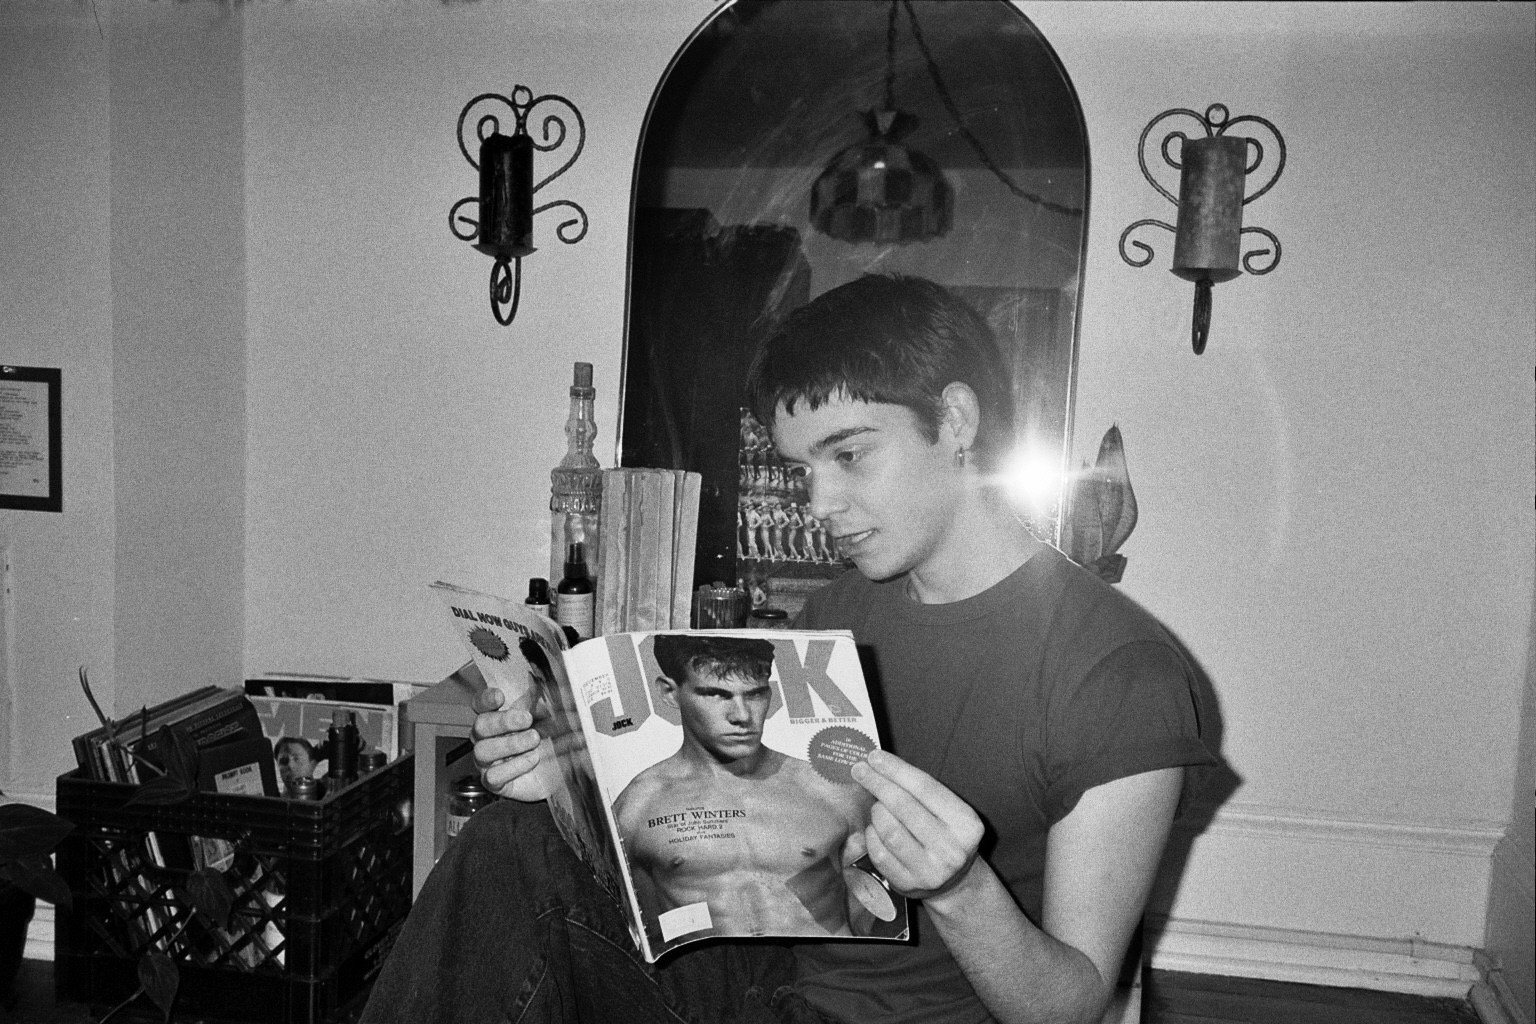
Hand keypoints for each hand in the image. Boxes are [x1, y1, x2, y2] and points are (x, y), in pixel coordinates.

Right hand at [471, 686, 552, 801]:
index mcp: (495, 719)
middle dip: (503, 721)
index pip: (480, 705)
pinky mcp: (494, 783)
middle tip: (527, 719)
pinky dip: (514, 766)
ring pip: (483, 750)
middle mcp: (485, 739)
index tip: (500, 697)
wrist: (555, 775)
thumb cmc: (546, 742)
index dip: (485, 700)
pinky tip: (532, 759)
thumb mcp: (547, 720)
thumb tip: (539, 687)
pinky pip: (492, 776)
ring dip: (510, 744)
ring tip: (534, 740)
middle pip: (480, 726)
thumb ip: (539, 704)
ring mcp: (486, 762)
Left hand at [850, 749, 984, 901]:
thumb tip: (881, 765)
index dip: (896, 769)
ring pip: (889, 831)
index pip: (925, 787)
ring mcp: (930, 871)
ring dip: (877, 811)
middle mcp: (951, 849)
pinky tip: (875, 828)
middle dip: (878, 783)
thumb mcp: (949, 812)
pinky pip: (879, 853)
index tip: (875, 756)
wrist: (955, 882)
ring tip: (877, 805)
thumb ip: (922, 791)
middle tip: (861, 770)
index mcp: (966, 824)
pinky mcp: (908, 885)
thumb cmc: (946, 835)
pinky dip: (872, 835)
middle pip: (904, 807)